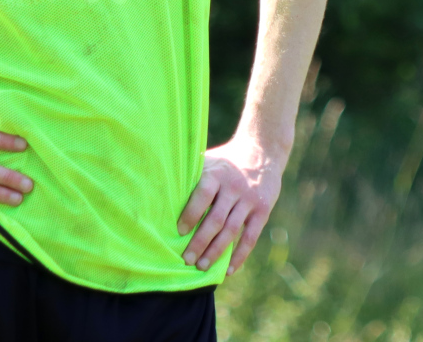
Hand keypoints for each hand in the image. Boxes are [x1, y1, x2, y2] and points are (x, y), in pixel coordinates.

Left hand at [177, 135, 285, 273]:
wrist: (262, 151)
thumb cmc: (225, 161)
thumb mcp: (210, 161)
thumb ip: (192, 177)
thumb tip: (160, 195)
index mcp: (217, 173)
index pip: (203, 195)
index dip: (191, 213)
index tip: (179, 232)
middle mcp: (234, 186)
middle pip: (216, 219)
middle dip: (200, 241)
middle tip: (186, 260)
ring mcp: (250, 199)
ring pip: (231, 231)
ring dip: (215, 252)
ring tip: (201, 267)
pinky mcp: (263, 210)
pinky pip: (250, 237)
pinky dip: (239, 256)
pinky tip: (229, 271)